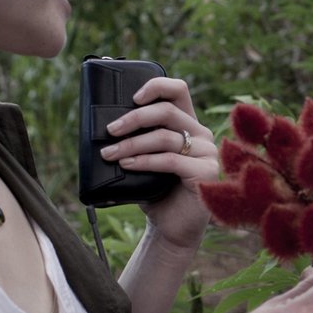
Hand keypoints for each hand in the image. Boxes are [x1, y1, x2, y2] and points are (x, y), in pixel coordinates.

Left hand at [102, 75, 216, 248]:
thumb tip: (106, 127)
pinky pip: (170, 160)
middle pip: (167, 111)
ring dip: (132, 144)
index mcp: (188, 124)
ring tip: (110, 154)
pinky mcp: (206, 172)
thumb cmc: (156, 191)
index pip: (178, 90)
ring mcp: (206, 152)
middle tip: (111, 130)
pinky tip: (127, 165)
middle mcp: (201, 134)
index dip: (157, 86)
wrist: (171, 226)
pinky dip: (144, 161)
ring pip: (165, 137)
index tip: (132, 96)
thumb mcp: (144, 159)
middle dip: (134, 118)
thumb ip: (137, 140)